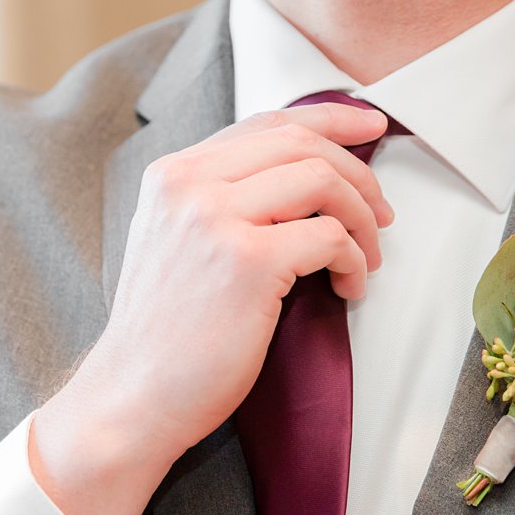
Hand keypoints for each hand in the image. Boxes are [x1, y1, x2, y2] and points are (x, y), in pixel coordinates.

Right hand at [30, 105, 394, 514]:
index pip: (266, 122)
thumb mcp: (174, 240)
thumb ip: (219, 198)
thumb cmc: (164, 332)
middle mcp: (190, 184)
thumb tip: (301, 173)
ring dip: (362, 217)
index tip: (371, 126)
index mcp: (173, 173)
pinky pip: (329, 237)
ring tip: (366, 256)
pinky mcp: (249, 262)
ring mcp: (216, 218)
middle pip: (300, 142)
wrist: (133, 395)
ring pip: (322, 180)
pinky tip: (348, 288)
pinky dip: (353, 261)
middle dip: (357, 171)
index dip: (330, 119)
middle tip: (382, 211)